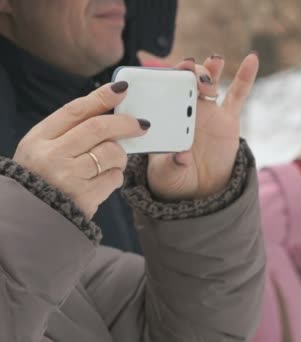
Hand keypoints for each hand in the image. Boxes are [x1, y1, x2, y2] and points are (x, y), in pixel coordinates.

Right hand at [13, 83, 147, 218]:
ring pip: (112, 153)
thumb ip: (70, 130)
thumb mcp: (43, 148)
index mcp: (39, 139)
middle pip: (99, 128)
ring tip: (110, 162)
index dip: (101, 98)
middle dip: (125, 123)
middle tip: (141, 125)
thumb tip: (110, 108)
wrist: (33, 218)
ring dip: (119, 156)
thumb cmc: (42, 177)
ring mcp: (69, 177)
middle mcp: (52, 156)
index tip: (122, 90)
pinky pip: (114, 178)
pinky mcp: (86, 197)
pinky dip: (115, 176)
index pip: (75, 110)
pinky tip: (103, 181)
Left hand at [146, 54, 258, 200]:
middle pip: (187, 81)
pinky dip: (246, 76)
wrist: (198, 191)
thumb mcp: (165, 175)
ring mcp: (208, 112)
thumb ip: (170, 165)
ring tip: (214, 63)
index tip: (170, 72)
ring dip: (210, 70)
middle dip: (189, 71)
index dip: (167, 76)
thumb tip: (181, 156)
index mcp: (166, 117)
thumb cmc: (174, 178)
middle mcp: (186, 109)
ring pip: (209, 83)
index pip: (165, 90)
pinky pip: (238, 95)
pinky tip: (252, 59)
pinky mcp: (228, 119)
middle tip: (189, 68)